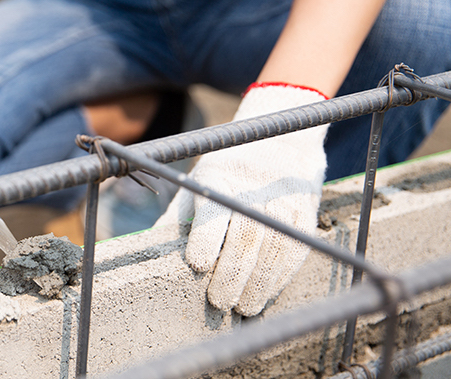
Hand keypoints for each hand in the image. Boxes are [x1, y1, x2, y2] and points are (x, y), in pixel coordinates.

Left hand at [159, 83, 328, 315]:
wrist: (281, 143)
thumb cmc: (226, 171)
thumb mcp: (197, 182)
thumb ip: (178, 217)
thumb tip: (146, 251)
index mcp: (220, 179)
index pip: (214, 213)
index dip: (206, 241)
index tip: (198, 265)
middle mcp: (255, 190)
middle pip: (245, 239)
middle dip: (232, 275)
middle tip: (220, 302)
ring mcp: (284, 202)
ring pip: (273, 250)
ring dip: (258, 285)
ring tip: (243, 307)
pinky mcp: (305, 214)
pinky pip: (294, 252)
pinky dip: (280, 278)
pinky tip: (266, 294)